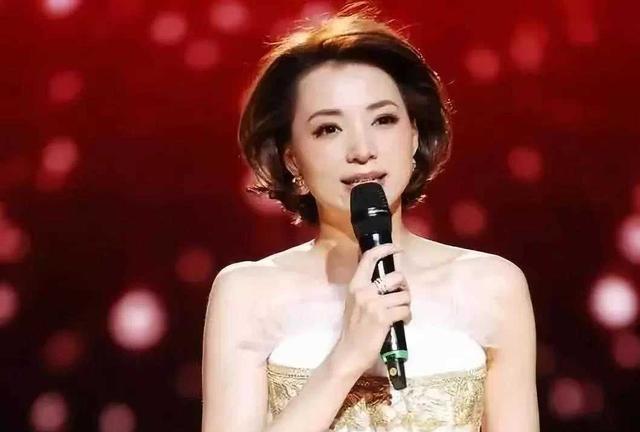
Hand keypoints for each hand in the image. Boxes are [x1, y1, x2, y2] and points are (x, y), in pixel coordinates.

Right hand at [331, 243, 410, 376]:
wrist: (349, 352)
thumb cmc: (353, 328)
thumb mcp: (354, 302)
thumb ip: (365, 288)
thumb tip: (383, 275)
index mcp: (355, 285)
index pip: (369, 258)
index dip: (385, 249)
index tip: (396, 248)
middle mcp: (364, 291)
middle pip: (396, 276)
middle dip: (404, 286)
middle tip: (401, 296)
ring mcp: (374, 304)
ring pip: (404, 295)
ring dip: (406, 304)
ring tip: (400, 312)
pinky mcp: (384, 318)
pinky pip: (405, 310)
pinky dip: (407, 316)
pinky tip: (401, 322)